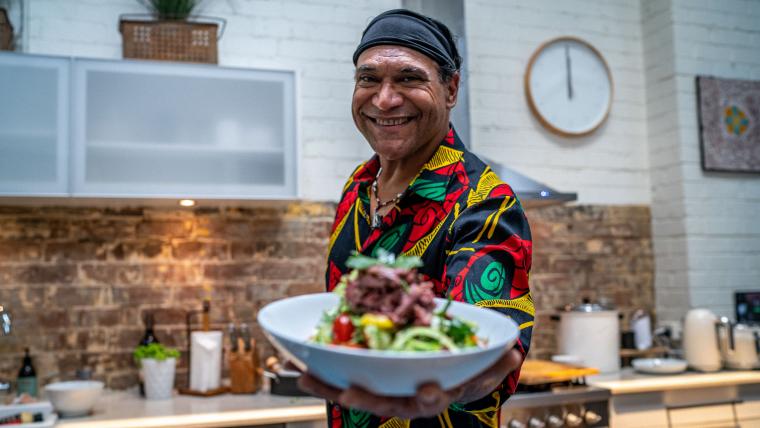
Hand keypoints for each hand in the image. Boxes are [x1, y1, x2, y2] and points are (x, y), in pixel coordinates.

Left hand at [298, 347, 522, 418]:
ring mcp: (387, 391)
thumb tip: (512, 352)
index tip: (430, 389)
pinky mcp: (368, 379)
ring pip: (358, 394)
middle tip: (352, 390)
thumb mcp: (485, 359)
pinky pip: (343, 380)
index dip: (430, 395)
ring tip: (307, 377)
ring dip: (332, 387)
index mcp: (437, 392)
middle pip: (388, 403)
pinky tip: (301, 369)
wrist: (448, 363)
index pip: (433, 398)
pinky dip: (324, 376)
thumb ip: (497, 358)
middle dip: (370, 398)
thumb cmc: (464, 362)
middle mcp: (408, 397)